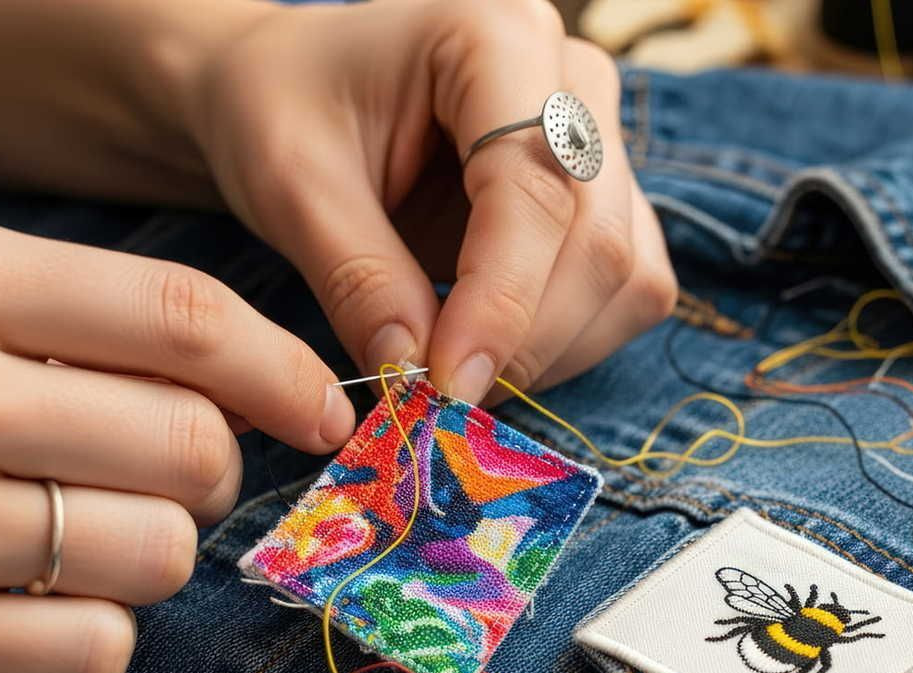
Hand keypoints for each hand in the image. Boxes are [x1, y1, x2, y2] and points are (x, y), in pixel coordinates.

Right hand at [0, 220, 354, 672]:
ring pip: (160, 553)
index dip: (284, 367)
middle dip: (214, 469)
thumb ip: (70, 317)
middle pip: (194, 447)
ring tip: (83, 526)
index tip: (326, 406)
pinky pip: (95, 649)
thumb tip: (258, 382)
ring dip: (153, 547)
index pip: (183, 318)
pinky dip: (92, 631)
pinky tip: (39, 598)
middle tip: (173, 469)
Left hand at [184, 0, 677, 403]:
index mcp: (494, 34)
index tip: (448, 386)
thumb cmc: (284, 111)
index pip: (535, 186)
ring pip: (628, 274)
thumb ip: (359, 279)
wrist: (295, 91)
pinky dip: (569, 342)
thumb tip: (419, 378)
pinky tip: (493, 348)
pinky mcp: (606, 198)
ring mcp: (600, 139)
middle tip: (444, 398)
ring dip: (555, 350)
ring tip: (459, 372)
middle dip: (528, 340)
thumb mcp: (291, 186)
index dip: (502, 302)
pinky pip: (626, 289)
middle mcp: (572, 79)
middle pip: (600, 240)